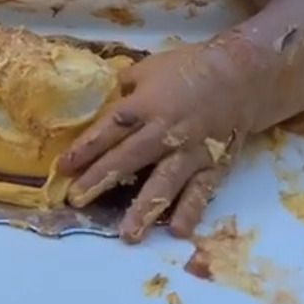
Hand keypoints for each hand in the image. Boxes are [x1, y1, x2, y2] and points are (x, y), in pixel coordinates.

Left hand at [58, 40, 250, 242]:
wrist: (240, 75)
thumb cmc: (188, 68)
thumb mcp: (148, 69)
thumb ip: (123, 92)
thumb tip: (98, 107)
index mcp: (145, 103)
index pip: (109, 128)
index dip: (85, 148)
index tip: (63, 167)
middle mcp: (166, 130)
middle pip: (128, 158)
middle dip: (100, 180)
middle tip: (77, 201)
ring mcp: (191, 150)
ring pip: (164, 182)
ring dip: (144, 208)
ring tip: (127, 234)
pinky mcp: (213, 164)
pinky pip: (201, 191)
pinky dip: (190, 211)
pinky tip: (177, 231)